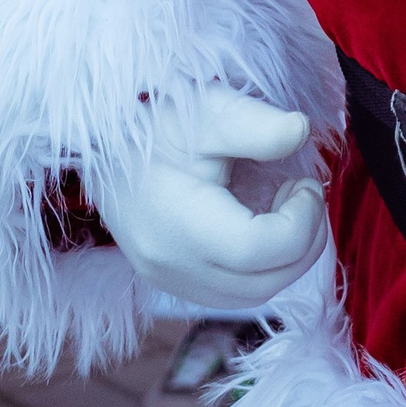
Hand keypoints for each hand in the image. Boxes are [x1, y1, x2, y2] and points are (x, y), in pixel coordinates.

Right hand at [95, 83, 328, 311]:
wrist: (102, 145)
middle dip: (303, 242)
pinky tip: (262, 226)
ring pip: (252, 296)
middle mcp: (172, 266)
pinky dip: (262, 268)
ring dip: (286, 259)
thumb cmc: (156, 123)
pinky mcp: (172, 281)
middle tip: (303, 194)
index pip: (259, 249)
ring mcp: (169, 280)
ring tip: (285, 209)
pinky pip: (232, 293)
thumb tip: (300, 132)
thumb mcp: (207, 110)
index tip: (303, 182)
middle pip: (264, 284)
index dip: (301, 221)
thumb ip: (255, 123)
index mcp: (179, 226)